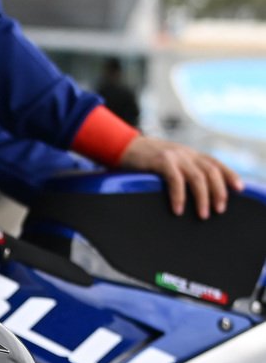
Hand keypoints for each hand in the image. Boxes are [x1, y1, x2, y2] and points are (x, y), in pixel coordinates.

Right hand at [115, 135, 242, 218]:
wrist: (123, 148)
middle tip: (219, 210)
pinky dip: (179, 195)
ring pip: (198, 176)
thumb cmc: (144, 162)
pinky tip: (178, 209)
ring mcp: (175, 156)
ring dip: (203, 197)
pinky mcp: (161, 161)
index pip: (215, 163)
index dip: (229, 175)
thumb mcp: (170, 164)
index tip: (239, 189)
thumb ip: (183, 173)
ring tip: (203, 214)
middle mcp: (186, 153)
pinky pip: (175, 179)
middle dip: (219, 191)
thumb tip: (194, 194)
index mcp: (190, 155)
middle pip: (211, 171)